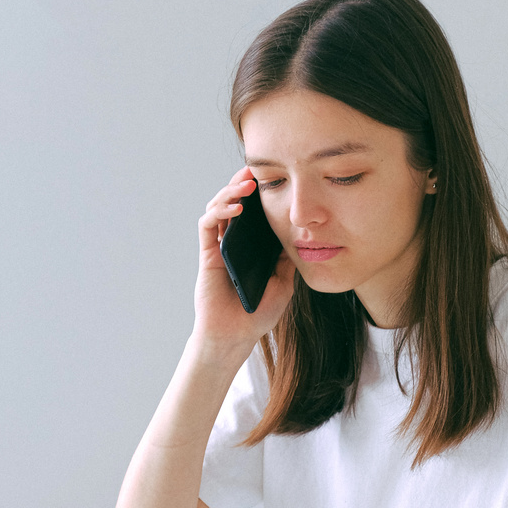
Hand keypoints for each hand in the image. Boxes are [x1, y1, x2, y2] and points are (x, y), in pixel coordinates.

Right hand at [193, 166, 294, 355]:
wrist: (237, 336)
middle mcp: (232, 243)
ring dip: (229, 192)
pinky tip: (236, 209)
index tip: (273, 178)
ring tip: (246, 184)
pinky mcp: (207, 255)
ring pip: (217, 209)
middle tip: (254, 171)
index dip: (258, 195)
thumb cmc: (257, 314)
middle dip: (241, 184)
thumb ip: (287, 260)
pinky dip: (219, 212)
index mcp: (250, 248)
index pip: (252, 214)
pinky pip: (208, 226)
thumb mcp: (284, 283)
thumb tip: (300, 236)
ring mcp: (218, 248)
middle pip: (232, 204)